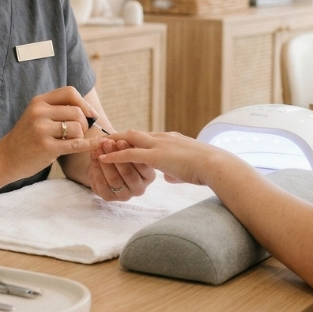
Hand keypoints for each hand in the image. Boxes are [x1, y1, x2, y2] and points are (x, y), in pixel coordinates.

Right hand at [0, 86, 101, 178]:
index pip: (70, 92)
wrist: (5, 158)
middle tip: (79, 133)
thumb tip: (89, 110)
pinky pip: (75, 144)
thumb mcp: (36, 116)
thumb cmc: (26, 138)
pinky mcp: (46, 147)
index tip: (90, 114)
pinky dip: (88, 145)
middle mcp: (39, 112)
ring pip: (77, 128)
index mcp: (38, 102)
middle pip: (77, 111)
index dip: (84, 103)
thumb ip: (56, 109)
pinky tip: (96, 145)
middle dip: (84, 123)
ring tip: (69, 142)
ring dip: (79, 137)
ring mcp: (42, 129)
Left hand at [87, 137, 154, 200]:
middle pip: (128, 173)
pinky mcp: (109, 198)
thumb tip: (118, 140)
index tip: (119, 141)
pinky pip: (101, 183)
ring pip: (114, 178)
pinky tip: (93, 156)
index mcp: (149, 177)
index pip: (142, 165)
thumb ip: (127, 146)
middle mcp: (139, 189)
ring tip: (98, 148)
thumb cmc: (123, 157)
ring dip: (105, 162)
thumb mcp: (128, 150)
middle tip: (107, 143)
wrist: (108, 168)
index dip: (129, 152)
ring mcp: (125, 196)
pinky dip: (96, 168)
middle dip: (116, 156)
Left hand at [96, 130, 221, 187]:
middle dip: (119, 136)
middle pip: (135, 133)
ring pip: (129, 138)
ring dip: (113, 142)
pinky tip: (103, 158)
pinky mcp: (155, 155)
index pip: (147, 136)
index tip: (122, 141)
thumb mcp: (188, 168)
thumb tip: (169, 177)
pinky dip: (115, 155)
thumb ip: (176, 171)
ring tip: (98, 145)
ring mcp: (158, 145)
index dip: (133, 139)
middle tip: (104, 139)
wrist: (214, 164)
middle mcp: (162, 138)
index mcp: (170, 139)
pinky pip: (129, 154)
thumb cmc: (206, 168)